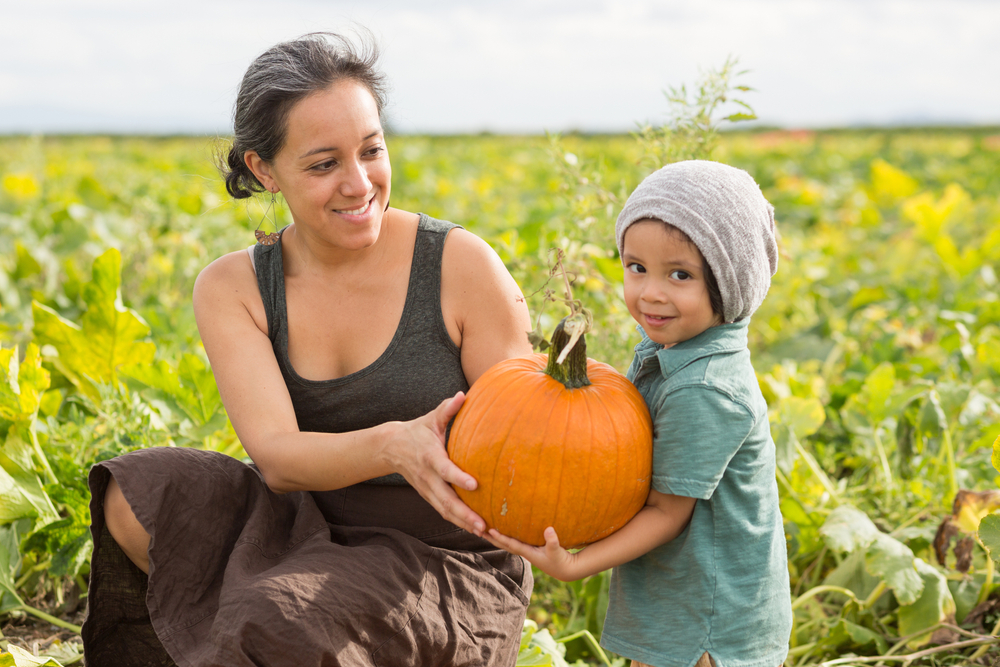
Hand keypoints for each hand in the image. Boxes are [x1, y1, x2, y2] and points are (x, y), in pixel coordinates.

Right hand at [385, 392, 485, 536]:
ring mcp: (426, 489)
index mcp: (430, 456)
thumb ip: (447, 409)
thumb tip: (463, 395)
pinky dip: (458, 522)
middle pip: (446, 499)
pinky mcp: (428, 496)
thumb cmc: (417, 431)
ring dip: (463, 522)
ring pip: (445, 510)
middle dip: (465, 513)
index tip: (474, 485)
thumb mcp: (431, 418)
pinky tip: (474, 530)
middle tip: (483, 524)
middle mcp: (427, 477)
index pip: (444, 469)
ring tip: (483, 532)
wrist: (390, 448)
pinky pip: (443, 512)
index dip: (458, 477)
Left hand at [485, 527, 580, 581]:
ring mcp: (526, 551)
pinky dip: (504, 537)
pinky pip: (512, 542)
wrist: (565, 570)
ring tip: (484, 528)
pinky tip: (500, 530)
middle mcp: (524, 552)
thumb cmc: (561, 560)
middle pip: (503, 545)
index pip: (511, 544)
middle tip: (477, 528)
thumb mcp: (558, 551)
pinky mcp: (529, 549)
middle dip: (491, 538)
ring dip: (495, 537)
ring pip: (506, 543)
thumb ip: (553, 541)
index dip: (500, 538)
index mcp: (528, 553)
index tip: (490, 530)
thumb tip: (549, 529)